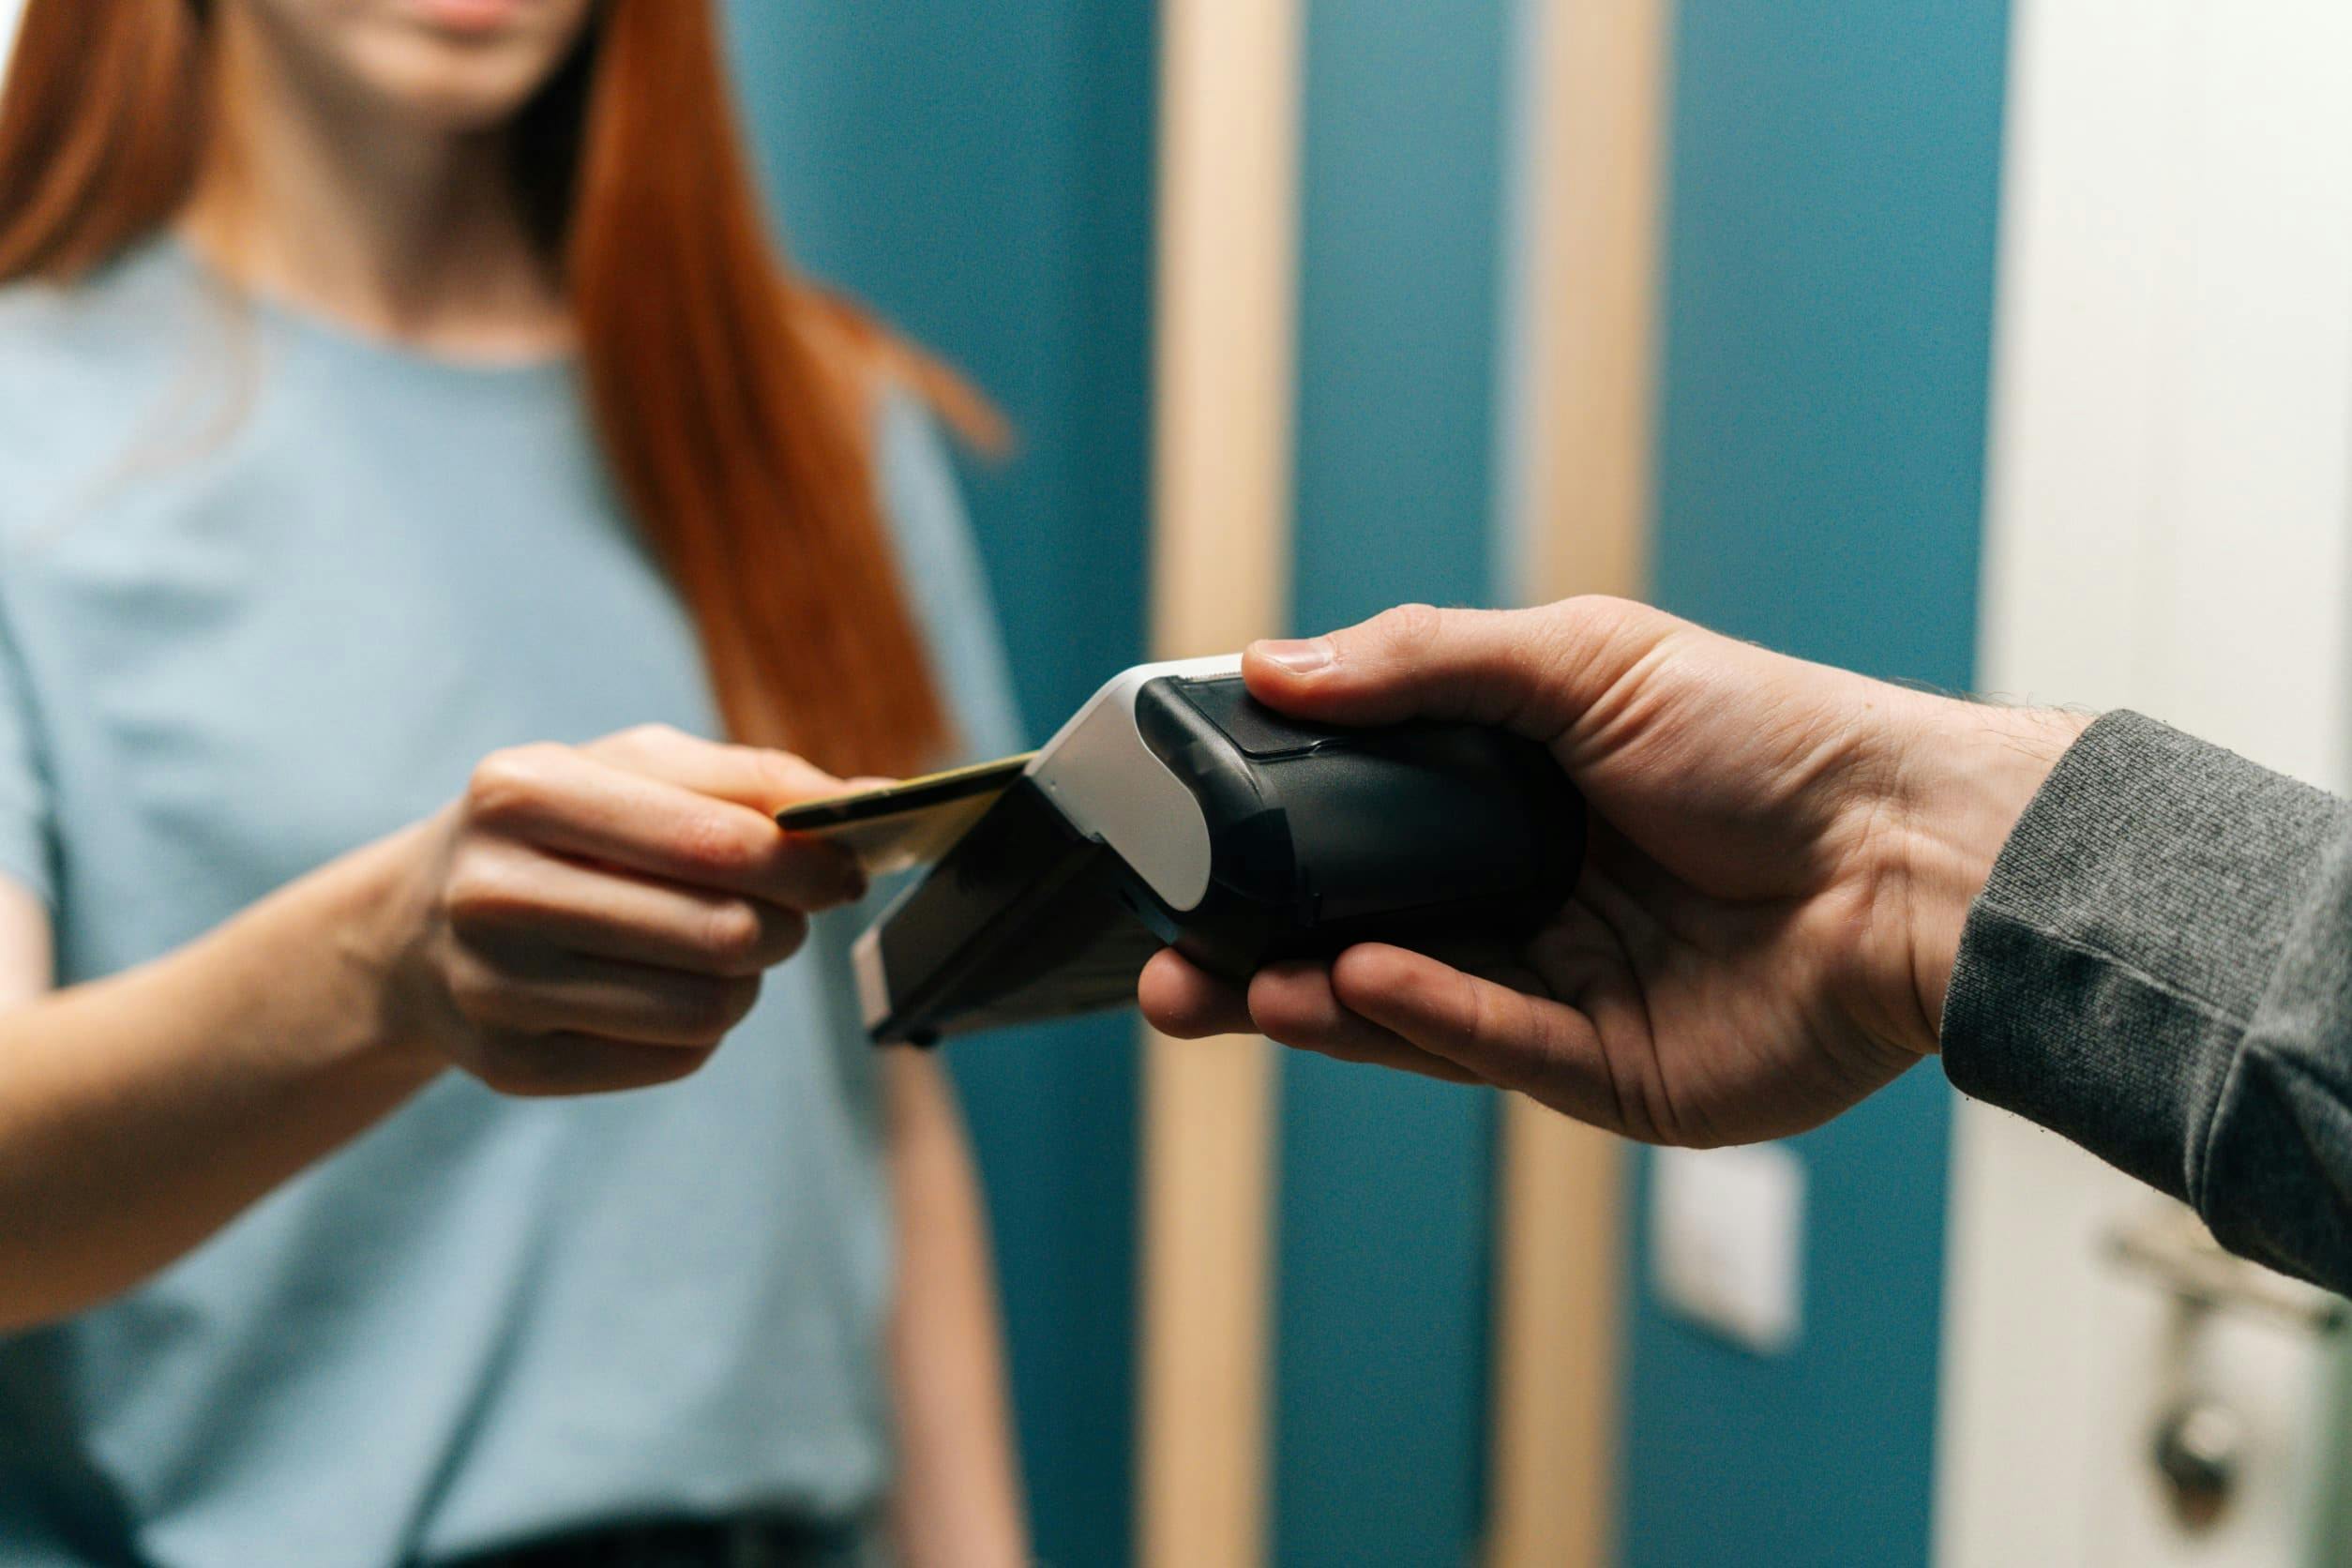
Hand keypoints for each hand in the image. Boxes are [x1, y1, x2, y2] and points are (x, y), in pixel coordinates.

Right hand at [378, 724, 868, 1096]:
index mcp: (524, 790)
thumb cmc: (556, 828)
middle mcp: (494, 889)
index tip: (848, 867)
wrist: (414, 926)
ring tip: (724, 948)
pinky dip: (703, 1028)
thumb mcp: (632, 769)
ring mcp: (493, 987)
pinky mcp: (510, 1066)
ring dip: (748, 980)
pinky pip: (675, 1059)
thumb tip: (877, 801)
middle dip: (788, 924)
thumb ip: (754, 778)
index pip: (718, 842)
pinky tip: (667, 990)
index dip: (810, 862)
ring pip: (707, 1007)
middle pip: (724, 933)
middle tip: (787, 912)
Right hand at [1138, 600, 2085, 1145]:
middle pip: (1359, 938)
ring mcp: (1563, 994)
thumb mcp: (1584, 662)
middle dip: (1252, 957)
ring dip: (1311, 1002)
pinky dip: (1421, 1018)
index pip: (1359, 831)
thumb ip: (1424, 663)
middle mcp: (1526, 903)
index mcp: (1513, 805)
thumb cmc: (1773, 740)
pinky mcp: (1607, 1073)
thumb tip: (1268, 661)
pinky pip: (1491, 1050)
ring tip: (1231, 986)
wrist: (1914, 857)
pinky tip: (1358, 986)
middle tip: (1166, 965)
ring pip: (1404, 1012)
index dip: (1268, 848)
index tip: (1179, 851)